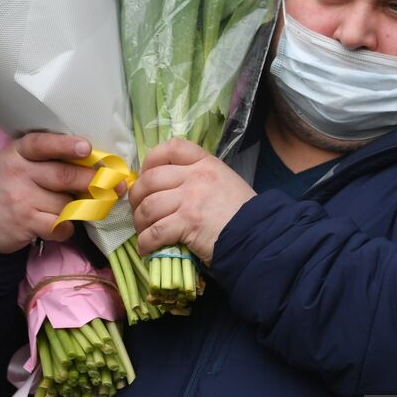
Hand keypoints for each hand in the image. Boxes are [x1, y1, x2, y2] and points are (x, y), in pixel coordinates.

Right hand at [0, 133, 102, 254]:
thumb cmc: (6, 183)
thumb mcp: (18, 160)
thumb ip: (48, 158)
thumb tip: (95, 164)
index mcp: (19, 151)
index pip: (42, 144)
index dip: (66, 146)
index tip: (87, 148)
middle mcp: (18, 173)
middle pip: (64, 176)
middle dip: (92, 181)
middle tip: (112, 185)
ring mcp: (20, 200)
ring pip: (66, 204)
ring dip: (78, 208)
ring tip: (72, 207)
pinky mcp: (24, 224)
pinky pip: (60, 226)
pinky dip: (66, 228)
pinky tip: (58, 225)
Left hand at [129, 139, 254, 263]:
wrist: (259, 235)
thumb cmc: (243, 213)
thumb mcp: (225, 182)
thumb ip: (199, 178)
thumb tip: (167, 188)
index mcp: (206, 163)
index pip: (171, 148)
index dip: (150, 161)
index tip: (146, 176)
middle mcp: (196, 176)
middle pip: (150, 179)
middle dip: (137, 197)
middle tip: (139, 211)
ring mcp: (190, 199)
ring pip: (148, 206)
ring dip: (140, 223)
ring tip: (144, 232)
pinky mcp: (188, 223)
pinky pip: (155, 232)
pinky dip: (146, 242)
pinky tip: (147, 248)